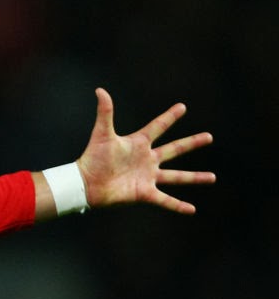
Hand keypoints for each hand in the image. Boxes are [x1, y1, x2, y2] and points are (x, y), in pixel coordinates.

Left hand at [77, 88, 214, 213]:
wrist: (86, 182)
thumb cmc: (93, 157)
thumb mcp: (102, 134)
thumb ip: (105, 112)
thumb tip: (100, 90)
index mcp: (138, 143)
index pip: (157, 126)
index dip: (169, 117)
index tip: (182, 106)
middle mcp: (147, 159)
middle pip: (174, 149)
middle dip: (191, 143)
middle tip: (209, 136)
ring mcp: (147, 176)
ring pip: (176, 176)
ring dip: (194, 177)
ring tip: (212, 177)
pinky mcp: (144, 193)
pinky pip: (165, 200)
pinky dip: (178, 205)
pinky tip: (192, 209)